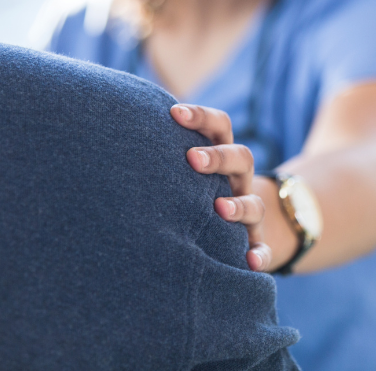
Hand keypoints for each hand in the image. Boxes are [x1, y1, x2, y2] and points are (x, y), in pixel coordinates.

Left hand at [171, 104, 271, 271]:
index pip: (219, 125)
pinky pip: (262, 248)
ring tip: (219, 208)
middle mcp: (239, 179)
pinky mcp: (255, 241)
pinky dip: (259, 254)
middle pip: (241, 157)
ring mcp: (250, 210)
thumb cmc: (194, 188)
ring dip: (239, 205)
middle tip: (192, 159)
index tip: (175, 112)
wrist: (233, 226)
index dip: (201, 117)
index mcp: (221, 154)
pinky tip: (250, 263)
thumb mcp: (186, 166)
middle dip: (218, 157)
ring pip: (254, 203)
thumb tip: (113, 129)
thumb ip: (164, 150)